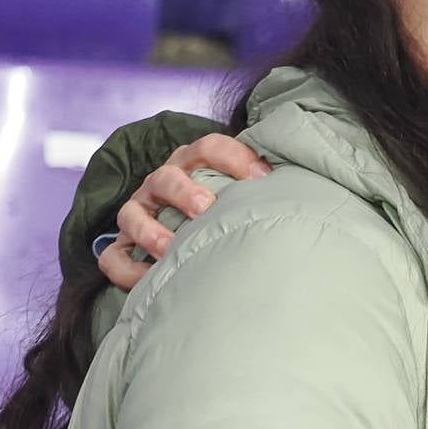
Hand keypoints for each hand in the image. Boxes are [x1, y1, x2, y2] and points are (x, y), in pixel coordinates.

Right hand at [97, 135, 269, 291]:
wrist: (184, 236)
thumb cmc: (225, 214)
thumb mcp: (242, 195)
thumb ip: (265, 190)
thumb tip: (313, 194)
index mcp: (194, 164)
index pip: (209, 146)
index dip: (234, 157)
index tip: (263, 177)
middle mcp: (162, 184)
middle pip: (166, 177)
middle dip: (185, 191)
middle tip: (208, 207)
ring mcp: (140, 213)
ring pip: (132, 214)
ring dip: (151, 230)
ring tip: (172, 248)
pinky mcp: (123, 245)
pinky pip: (113, 257)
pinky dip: (127, 269)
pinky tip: (149, 281)